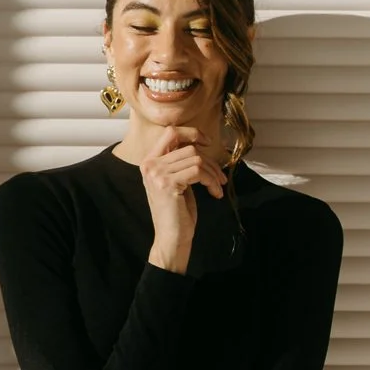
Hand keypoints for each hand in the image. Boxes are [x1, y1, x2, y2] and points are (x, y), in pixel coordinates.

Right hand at [141, 126, 227, 263]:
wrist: (171, 238)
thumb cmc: (177, 212)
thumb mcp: (177, 181)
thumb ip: (180, 162)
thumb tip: (199, 143)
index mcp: (150, 161)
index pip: (170, 132)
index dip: (192, 133)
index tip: (207, 143)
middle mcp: (150, 164)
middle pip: (189, 147)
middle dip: (210, 161)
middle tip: (220, 177)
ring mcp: (157, 173)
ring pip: (196, 159)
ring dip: (213, 173)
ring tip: (217, 186)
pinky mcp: (168, 183)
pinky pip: (198, 171)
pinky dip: (211, 181)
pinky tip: (215, 193)